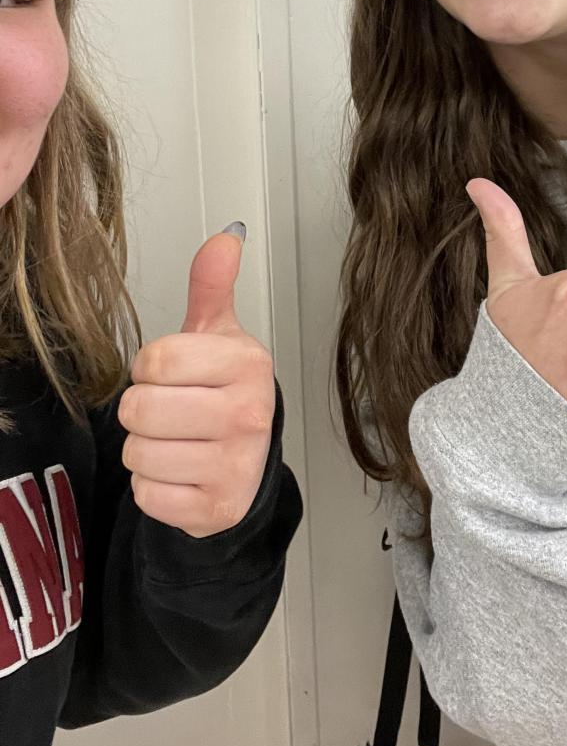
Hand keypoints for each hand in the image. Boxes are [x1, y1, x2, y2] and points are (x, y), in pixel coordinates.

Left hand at [118, 225, 275, 537]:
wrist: (246, 463)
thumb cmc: (223, 393)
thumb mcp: (218, 336)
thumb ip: (213, 286)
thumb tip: (225, 238)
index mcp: (248, 364)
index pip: (158, 360)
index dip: (148, 368)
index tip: (169, 374)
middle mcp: (249, 414)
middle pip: (142, 408)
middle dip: (142, 410)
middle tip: (170, 410)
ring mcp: (236, 465)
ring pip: (139, 453)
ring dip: (144, 449)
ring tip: (176, 442)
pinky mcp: (216, 507)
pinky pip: (147, 494)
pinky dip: (152, 487)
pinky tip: (180, 472)